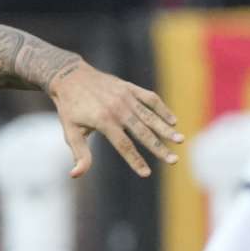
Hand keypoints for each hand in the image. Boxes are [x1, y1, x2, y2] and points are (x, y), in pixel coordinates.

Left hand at [48, 62, 182, 177]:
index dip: (135, 160)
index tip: (146, 174)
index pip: (124, 145)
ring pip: (150, 115)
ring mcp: (125, 97)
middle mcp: (118, 109)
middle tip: (174, 160)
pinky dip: (162, 109)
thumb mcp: (70, 131)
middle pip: (142, 132)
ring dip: (165, 129)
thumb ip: (79, 153)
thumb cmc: (69, 108)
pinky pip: (150, 98)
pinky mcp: (129, 88)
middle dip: (159, 148)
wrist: (69, 76)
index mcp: (103, 121)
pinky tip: (173, 121)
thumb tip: (75, 175)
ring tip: (180, 140)